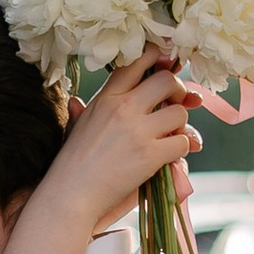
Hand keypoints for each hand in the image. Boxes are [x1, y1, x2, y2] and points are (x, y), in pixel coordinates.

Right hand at [56, 55, 197, 223]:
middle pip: (167, 80)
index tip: (167, 64)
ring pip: (180, 113)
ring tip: (169, 136)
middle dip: (179, 90)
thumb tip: (74, 101)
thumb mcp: (75, 128)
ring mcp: (138, 131)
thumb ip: (82, 111)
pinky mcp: (150, 155)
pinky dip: (181, 150)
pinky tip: (168, 157)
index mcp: (106, 97)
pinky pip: (182, 142)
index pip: (137, 61)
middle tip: (178, 103)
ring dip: (181, 125)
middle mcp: (123, 107)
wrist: (70, 195)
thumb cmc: (71, 164)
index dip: (158, 58)